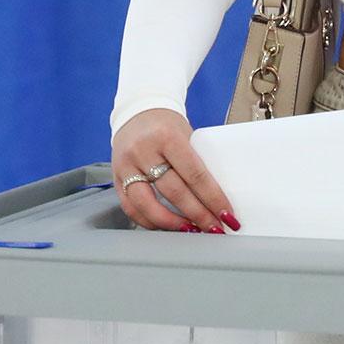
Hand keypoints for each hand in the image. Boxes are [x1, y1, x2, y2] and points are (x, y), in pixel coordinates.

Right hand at [110, 108, 240, 232]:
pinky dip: (149, 221)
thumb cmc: (166, 125)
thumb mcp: (186, 136)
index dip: (213, 198)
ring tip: (191, 231)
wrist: (137, 112)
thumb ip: (197, 164)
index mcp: (167, 137)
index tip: (227, 215)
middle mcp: (143, 151)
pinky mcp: (116, 178)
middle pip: (174, 192)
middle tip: (214, 229)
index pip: (195, 174)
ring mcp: (126, 166)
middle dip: (198, 215)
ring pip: (147, 205)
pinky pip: (131, 208)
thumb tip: (216, 200)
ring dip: (172, 223)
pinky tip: (166, 227)